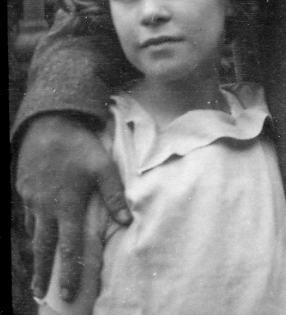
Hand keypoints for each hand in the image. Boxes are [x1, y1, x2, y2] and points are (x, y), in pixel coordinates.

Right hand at [16, 114, 130, 301]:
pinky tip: (36, 232)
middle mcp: (46, 208)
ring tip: (38, 270)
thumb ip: (115, 194)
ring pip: (33, 233)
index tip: (69, 292)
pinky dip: (31, 227)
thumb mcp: (104, 167)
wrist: (48, 126)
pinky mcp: (24, 190)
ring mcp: (32, 200)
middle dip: (44, 273)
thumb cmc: (80, 146)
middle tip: (42, 294)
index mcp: (68, 205)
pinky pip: (27, 215)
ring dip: (36, 253)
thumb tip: (127, 221)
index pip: (69, 247)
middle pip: (44, 248)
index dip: (70, 271)